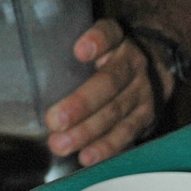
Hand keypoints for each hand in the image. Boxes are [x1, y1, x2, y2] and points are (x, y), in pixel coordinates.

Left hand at [44, 19, 168, 167]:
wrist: (156, 65)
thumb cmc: (110, 54)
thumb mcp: (98, 41)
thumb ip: (76, 48)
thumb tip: (35, 61)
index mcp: (118, 39)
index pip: (109, 34)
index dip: (97, 41)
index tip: (80, 51)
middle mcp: (134, 63)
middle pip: (109, 83)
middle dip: (81, 104)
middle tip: (54, 121)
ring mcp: (144, 91)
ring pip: (116, 112)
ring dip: (88, 132)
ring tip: (62, 144)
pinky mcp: (148, 115)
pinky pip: (127, 133)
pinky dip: (107, 147)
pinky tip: (87, 157)